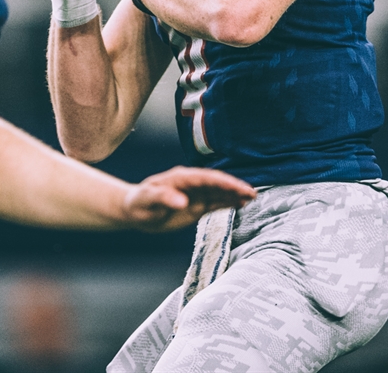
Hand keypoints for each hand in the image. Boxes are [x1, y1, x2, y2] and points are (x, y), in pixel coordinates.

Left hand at [122, 166, 255, 232]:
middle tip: (252, 193)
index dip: (223, 182)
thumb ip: (164, 198)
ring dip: (234, 194)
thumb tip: (183, 201)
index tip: (238, 187)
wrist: (134, 210)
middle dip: (234, 187)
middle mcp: (191, 184)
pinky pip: (214, 203)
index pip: (206, 178)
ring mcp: (195, 194)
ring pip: (218, 193)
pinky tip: (240, 204)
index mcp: (181, 178)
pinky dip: (228, 203)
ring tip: (251, 198)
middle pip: (216, 183)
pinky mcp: (196, 205)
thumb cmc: (139, 203)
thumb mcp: (148, 200)